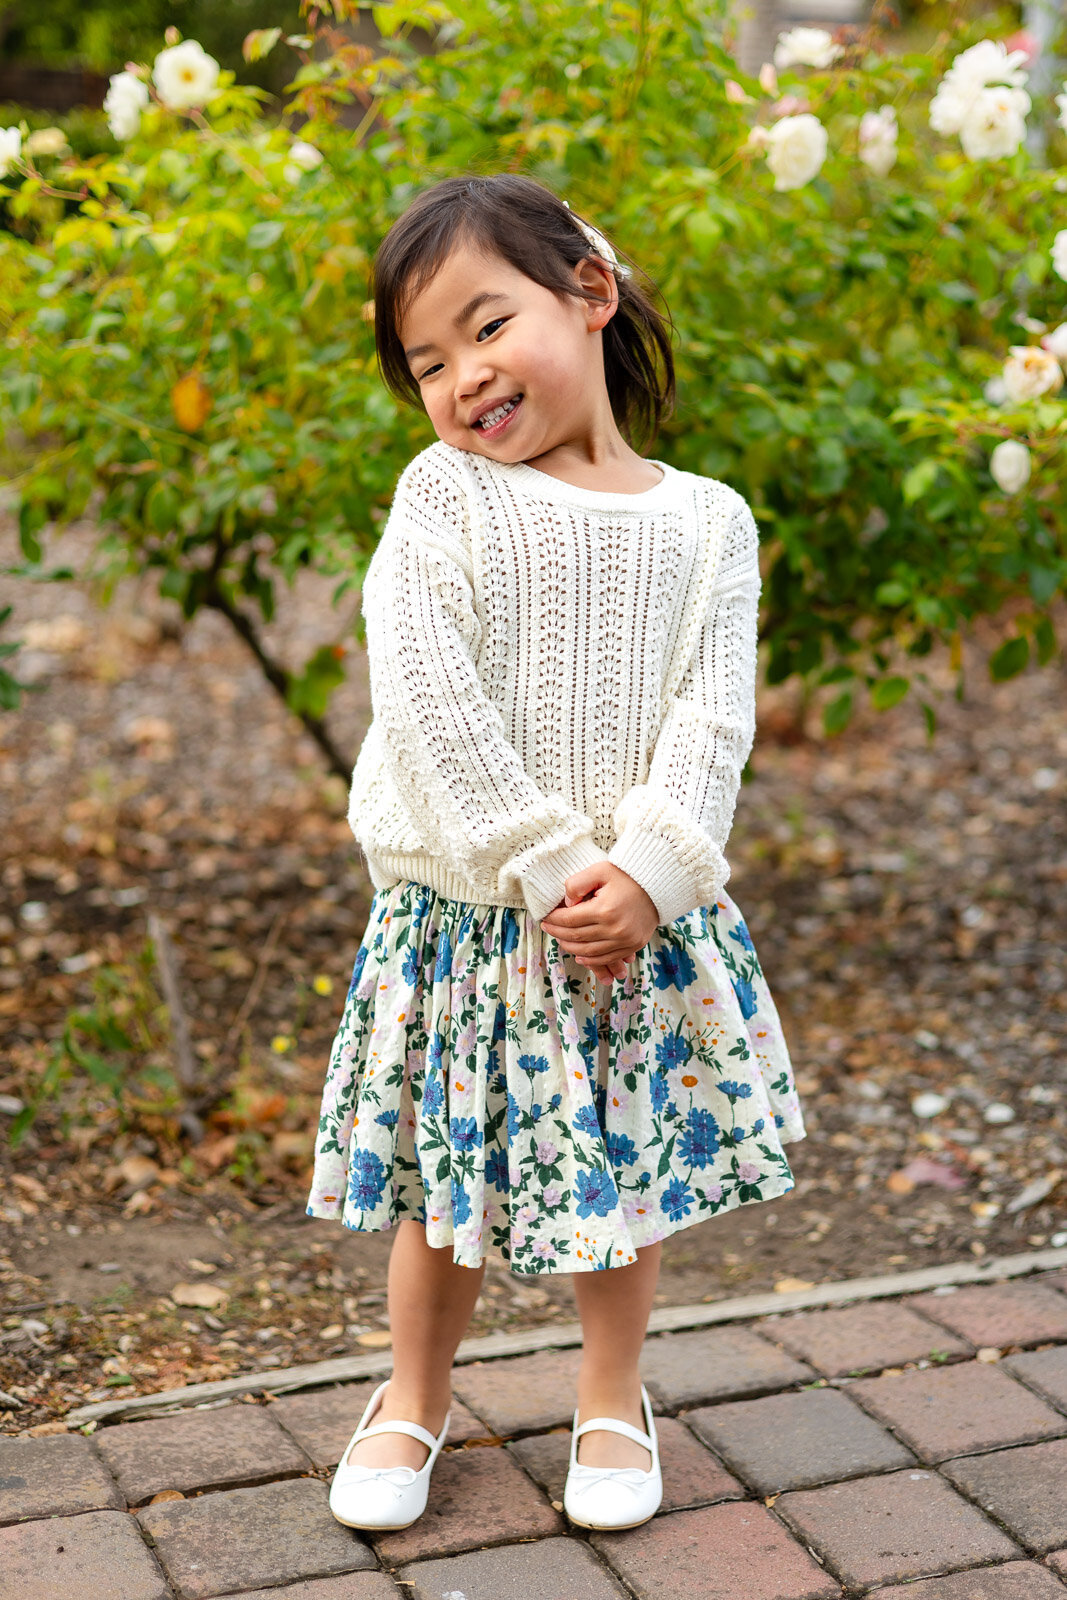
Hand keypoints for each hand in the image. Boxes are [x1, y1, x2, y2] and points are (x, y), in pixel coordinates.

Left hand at [539, 862, 659, 983]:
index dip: (554, 920)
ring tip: (560, 939)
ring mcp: (624, 940)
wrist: (657, 886)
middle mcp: (614, 929)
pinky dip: (589, 960)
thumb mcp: (600, 870)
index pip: (569, 920)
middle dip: (557, 933)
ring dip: (570, 947)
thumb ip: (577, 883)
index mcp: (604, 909)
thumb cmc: (627, 876)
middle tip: (547, 928)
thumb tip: (567, 904)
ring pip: (588, 952)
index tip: (546, 917)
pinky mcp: (632, 946)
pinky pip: (606, 958)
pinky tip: (578, 955)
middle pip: (576, 937)